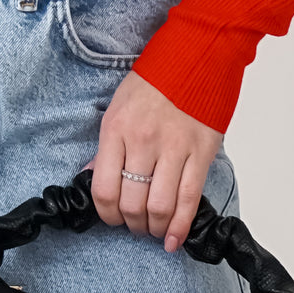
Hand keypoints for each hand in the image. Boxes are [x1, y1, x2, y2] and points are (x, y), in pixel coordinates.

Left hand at [82, 70, 223, 252]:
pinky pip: (189, 199)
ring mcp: (174, 148)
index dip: (106, 214)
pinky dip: (180, 226)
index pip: (103, 188)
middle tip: (133, 225)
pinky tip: (173, 239)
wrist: (196, 53)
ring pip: (159, 207)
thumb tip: (92, 177)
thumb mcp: (118, 105)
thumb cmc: (156, 78)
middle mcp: (143, 140)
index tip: (111, 217)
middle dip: (130, 224)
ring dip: (154, 228)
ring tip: (152, 228)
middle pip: (131, 203)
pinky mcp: (201, 153)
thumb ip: (106, 145)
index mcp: (117, 128)